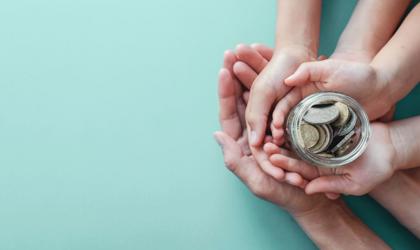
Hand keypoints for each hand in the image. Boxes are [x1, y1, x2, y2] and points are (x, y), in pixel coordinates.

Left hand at [214, 47, 327, 214]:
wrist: (312, 198)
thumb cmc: (283, 194)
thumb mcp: (257, 181)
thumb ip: (234, 161)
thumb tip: (217, 134)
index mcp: (243, 144)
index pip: (230, 114)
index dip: (226, 92)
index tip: (224, 70)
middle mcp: (254, 131)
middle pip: (242, 99)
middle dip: (238, 76)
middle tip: (234, 52)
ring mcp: (271, 125)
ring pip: (260, 96)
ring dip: (255, 73)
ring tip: (251, 50)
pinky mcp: (288, 123)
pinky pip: (279, 100)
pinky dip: (275, 83)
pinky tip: (273, 66)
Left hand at [267, 123, 396, 195]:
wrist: (390, 147)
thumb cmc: (376, 169)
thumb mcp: (354, 183)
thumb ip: (331, 186)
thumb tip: (308, 190)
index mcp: (319, 173)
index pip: (299, 170)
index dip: (286, 165)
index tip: (272, 159)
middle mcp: (316, 158)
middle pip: (294, 155)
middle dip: (279, 150)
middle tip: (265, 144)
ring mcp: (320, 143)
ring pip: (298, 140)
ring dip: (284, 137)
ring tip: (271, 130)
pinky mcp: (326, 129)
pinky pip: (309, 126)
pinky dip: (298, 123)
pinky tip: (286, 117)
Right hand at [271, 58, 392, 142]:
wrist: (380, 86)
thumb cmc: (355, 73)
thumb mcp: (330, 68)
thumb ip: (308, 70)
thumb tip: (287, 80)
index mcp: (301, 91)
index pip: (281, 106)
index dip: (275, 116)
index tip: (273, 127)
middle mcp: (305, 106)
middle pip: (285, 122)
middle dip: (277, 134)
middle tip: (275, 145)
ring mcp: (316, 119)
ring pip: (297, 133)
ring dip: (289, 143)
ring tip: (285, 153)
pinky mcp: (329, 129)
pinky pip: (314, 140)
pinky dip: (306, 147)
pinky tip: (302, 157)